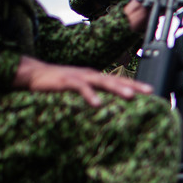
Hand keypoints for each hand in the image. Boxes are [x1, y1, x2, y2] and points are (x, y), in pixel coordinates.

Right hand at [12, 56, 151, 106]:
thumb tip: (106, 109)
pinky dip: (90, 95)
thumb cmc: (56, 84)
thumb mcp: (78, 89)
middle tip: (149, 92)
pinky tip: (98, 104)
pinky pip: (80, 88)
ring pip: (102, 81)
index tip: (152, 92)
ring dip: (117, 88)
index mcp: (94, 77)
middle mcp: (89, 74)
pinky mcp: (65, 81)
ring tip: (131, 96)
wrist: (31, 74)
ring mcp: (78, 76)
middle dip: (133, 85)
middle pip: (115, 79)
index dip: (135, 85)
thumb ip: (91, 95)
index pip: (118, 80)